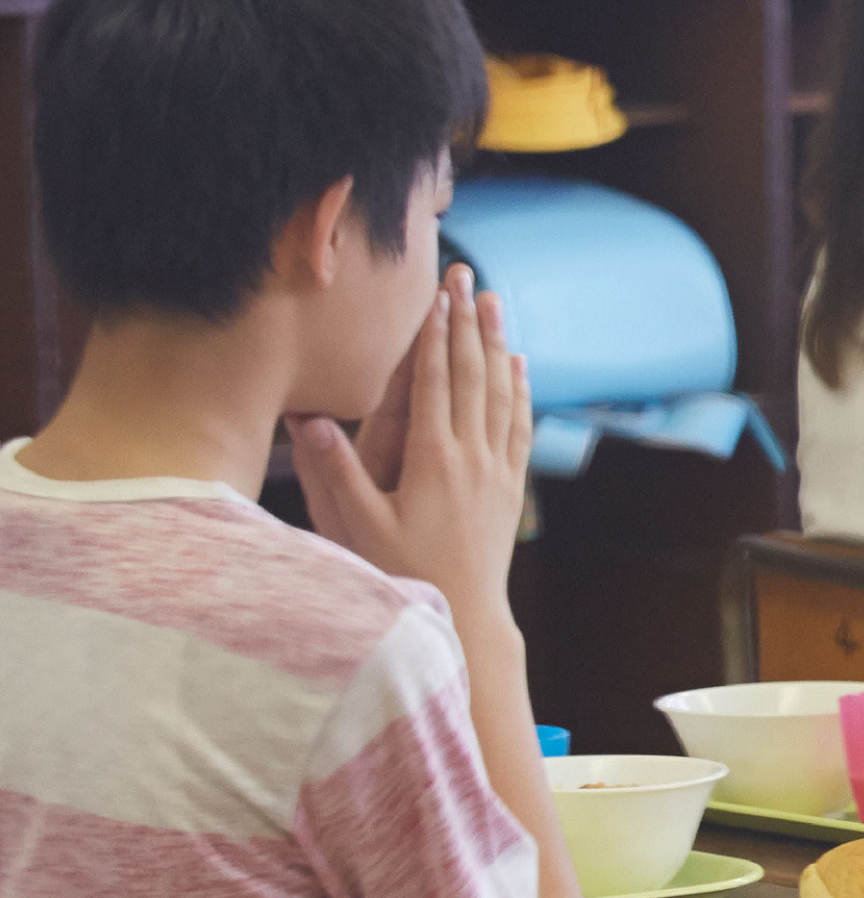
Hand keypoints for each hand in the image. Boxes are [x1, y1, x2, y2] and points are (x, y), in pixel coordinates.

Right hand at [288, 264, 532, 625]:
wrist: (467, 618)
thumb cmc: (404, 575)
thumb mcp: (358, 527)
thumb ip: (335, 473)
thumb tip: (310, 420)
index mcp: (434, 460)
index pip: (436, 382)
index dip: (435, 334)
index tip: (438, 293)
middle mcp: (473, 457)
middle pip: (473, 375)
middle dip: (468, 323)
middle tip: (468, 278)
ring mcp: (497, 470)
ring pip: (501, 393)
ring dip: (497, 345)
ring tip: (494, 304)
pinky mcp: (510, 486)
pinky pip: (518, 424)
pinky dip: (519, 389)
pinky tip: (517, 366)